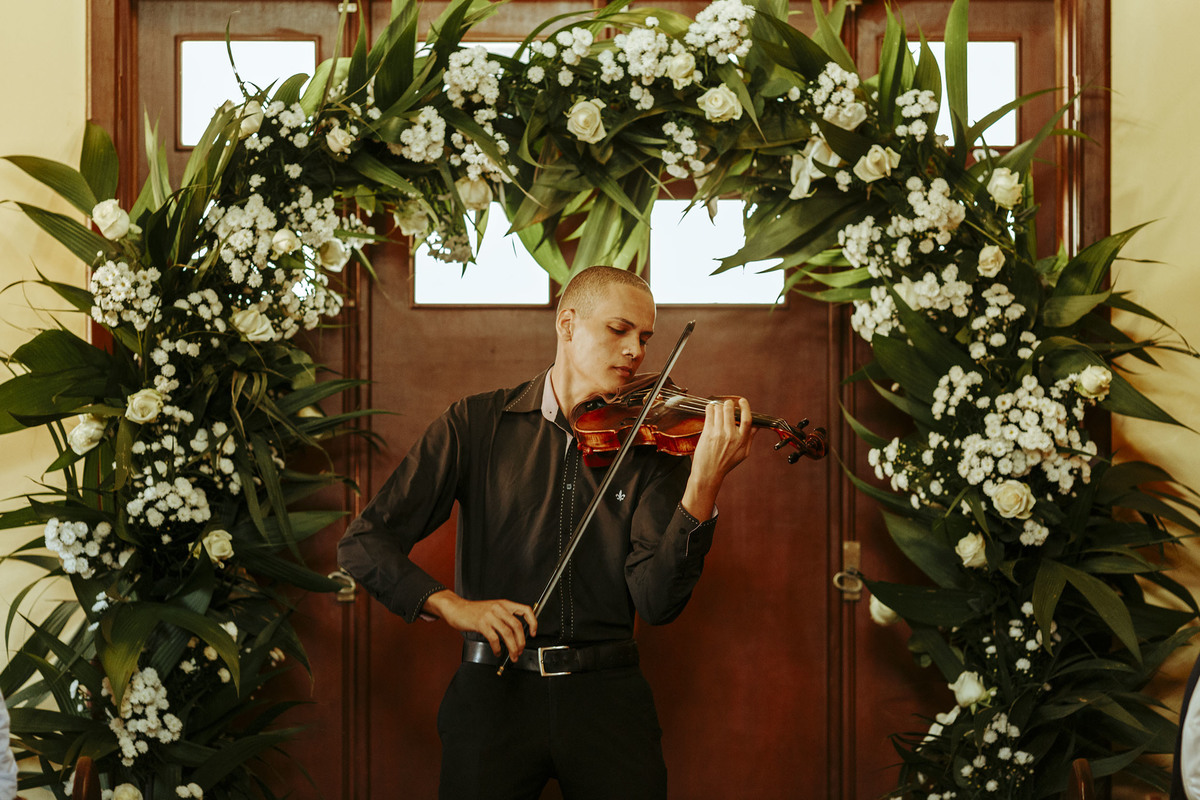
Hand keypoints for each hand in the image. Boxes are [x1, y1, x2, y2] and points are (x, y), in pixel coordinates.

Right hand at [424, 590, 537, 656]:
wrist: (457, 608)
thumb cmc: (474, 611)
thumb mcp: (493, 609)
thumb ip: (504, 617)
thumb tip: (517, 633)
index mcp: (504, 604)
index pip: (525, 610)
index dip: (533, 622)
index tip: (533, 633)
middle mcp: (499, 608)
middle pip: (517, 626)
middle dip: (521, 642)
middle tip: (520, 651)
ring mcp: (490, 615)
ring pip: (507, 634)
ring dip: (512, 647)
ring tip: (512, 655)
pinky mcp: (481, 624)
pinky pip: (494, 638)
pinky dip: (497, 648)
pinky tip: (497, 651)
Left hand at [681, 397, 755, 519]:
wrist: (709, 473)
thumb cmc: (726, 463)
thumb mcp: (743, 453)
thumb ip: (750, 437)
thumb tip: (757, 425)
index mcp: (742, 440)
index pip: (747, 419)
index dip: (745, 407)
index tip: (742, 401)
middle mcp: (731, 436)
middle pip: (731, 411)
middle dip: (729, 404)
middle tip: (728, 404)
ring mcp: (718, 434)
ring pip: (719, 410)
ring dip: (719, 406)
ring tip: (718, 408)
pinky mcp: (707, 433)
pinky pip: (710, 414)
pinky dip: (710, 408)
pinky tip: (711, 409)